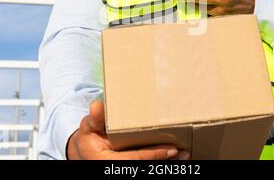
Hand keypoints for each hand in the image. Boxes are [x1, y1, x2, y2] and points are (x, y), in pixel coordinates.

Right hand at [67, 100, 189, 159]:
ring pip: (149, 166)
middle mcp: (119, 167)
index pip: (135, 159)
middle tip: (186, 153)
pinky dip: (162, 161)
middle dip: (167, 161)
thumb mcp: (88, 128)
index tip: (171, 149)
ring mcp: (126, 167)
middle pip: (146, 165)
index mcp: (108, 161)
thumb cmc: (90, 138)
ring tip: (186, 155)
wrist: (87, 152)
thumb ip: (94, 119)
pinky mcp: (131, 165)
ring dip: (169, 163)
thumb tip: (97, 106)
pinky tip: (177, 156)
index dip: (154, 155)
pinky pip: (148, 164)